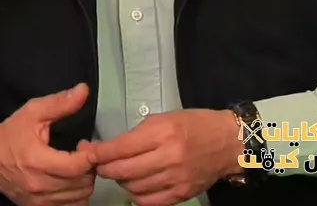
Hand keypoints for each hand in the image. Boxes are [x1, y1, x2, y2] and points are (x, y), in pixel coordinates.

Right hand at [0, 83, 96, 204]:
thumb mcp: (32, 113)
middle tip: (83, 154)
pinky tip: (71, 181)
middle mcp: (39, 185)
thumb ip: (59, 103)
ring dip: (84, 182)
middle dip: (89, 167)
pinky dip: (76, 196)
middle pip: (82, 184)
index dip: (91, 155)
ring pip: (79, 198)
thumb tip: (83, 91)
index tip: (88, 145)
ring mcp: (38, 201)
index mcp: (38, 161)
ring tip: (77, 167)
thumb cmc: (9, 135)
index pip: (77, 166)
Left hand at [79, 109, 241, 205]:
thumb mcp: (165, 118)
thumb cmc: (195, 124)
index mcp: (163, 133)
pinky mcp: (181, 195)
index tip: (87, 151)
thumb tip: (109, 148)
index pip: (120, 148)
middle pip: (122, 172)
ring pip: (132, 188)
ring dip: (120, 182)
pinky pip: (147, 202)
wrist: (228, 143)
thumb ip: (137, 134)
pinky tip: (135, 186)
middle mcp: (168, 157)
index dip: (98, 152)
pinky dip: (135, 195)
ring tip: (120, 173)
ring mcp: (175, 179)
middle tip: (98, 164)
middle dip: (104, 169)